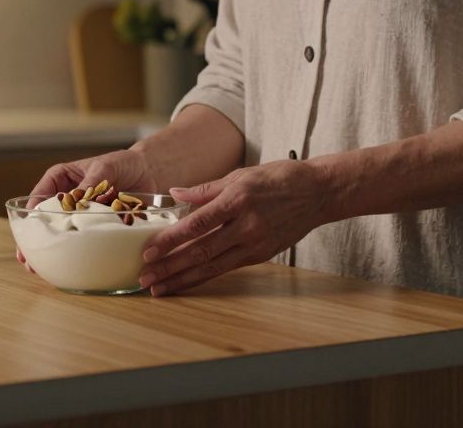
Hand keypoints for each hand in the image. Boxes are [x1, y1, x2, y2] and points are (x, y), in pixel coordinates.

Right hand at [15, 148, 158, 269]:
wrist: (150, 172)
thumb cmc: (124, 163)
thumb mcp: (105, 167)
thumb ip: (92, 181)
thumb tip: (80, 197)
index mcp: (60, 180)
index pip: (38, 199)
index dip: (30, 218)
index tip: (27, 234)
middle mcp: (66, 200)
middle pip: (44, 222)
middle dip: (34, 241)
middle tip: (28, 260)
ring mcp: (80, 216)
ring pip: (60, 236)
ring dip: (50, 252)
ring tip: (39, 269)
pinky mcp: (95, 228)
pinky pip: (82, 243)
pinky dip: (75, 254)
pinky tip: (67, 268)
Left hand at [137, 161, 332, 295]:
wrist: (318, 193)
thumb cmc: (278, 178)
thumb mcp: (240, 174)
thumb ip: (205, 188)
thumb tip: (174, 193)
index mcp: (238, 199)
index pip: (197, 224)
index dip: (171, 240)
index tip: (148, 251)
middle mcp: (246, 225)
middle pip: (201, 251)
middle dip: (170, 267)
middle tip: (145, 278)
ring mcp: (255, 243)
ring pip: (212, 266)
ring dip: (182, 279)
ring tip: (159, 288)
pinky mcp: (261, 255)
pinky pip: (226, 268)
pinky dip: (203, 277)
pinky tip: (186, 282)